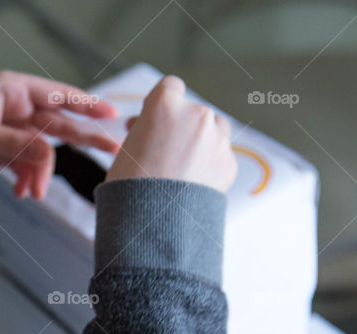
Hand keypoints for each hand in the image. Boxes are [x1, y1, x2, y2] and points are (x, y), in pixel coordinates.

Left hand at [0, 70, 121, 198]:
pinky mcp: (6, 152)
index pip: (58, 95)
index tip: (111, 114)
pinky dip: (29, 180)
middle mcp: (18, 109)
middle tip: (113, 149)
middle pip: (61, 123)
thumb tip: (48, 156)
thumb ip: (14, 145)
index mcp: (13, 91)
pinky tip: (26, 193)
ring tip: (36, 194)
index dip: (86, 104)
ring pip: (44, 152)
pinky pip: (29, 166)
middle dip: (85, 138)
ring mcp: (13, 132)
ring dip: (43, 174)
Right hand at [106, 76, 237, 193]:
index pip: (171, 86)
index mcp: (166, 104)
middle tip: (165, 151)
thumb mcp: (128, 147)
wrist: (154, 224)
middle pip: (193, 111)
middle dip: (182, 127)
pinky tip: (192, 183)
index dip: (162, 104)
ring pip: (213, 130)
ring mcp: (217, 138)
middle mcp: (196, 114)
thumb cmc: (131, 188)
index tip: (156, 120)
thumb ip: (146, 129)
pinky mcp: (229, 163)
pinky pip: (220, 156)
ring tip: (182, 168)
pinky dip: (210, 166)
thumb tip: (153, 130)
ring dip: (201, 142)